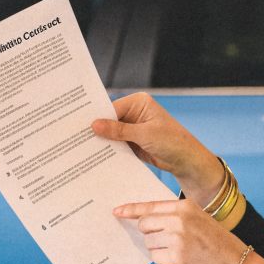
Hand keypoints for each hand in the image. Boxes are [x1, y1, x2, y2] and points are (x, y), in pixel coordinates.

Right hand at [92, 92, 222, 202]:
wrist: (186, 161)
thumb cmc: (172, 141)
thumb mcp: (144, 135)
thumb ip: (119, 130)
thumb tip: (95, 125)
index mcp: (138, 102)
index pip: (111, 108)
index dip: (97, 118)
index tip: (79, 126)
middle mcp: (134, 112)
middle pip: (109, 120)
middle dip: (98, 130)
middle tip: (77, 138)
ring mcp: (133, 128)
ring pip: (111, 134)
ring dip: (102, 142)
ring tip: (82, 149)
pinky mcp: (133, 141)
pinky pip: (116, 144)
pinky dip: (109, 150)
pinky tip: (96, 156)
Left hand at [114, 198, 248, 263]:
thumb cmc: (218, 245)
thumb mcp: (199, 220)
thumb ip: (174, 217)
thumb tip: (144, 222)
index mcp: (186, 207)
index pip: (150, 206)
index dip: (131, 209)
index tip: (118, 211)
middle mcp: (180, 220)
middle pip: (145, 224)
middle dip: (149, 233)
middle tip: (165, 241)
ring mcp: (177, 240)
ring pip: (149, 243)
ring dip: (158, 249)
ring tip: (181, 252)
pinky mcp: (175, 259)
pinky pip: (156, 257)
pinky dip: (165, 261)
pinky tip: (182, 261)